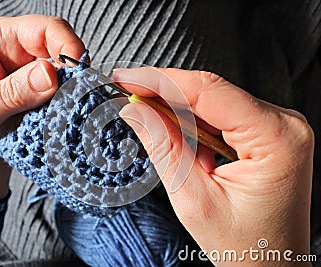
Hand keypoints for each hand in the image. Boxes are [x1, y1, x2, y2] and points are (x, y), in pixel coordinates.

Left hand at [0, 15, 84, 200]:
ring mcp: (43, 73)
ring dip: (75, 94)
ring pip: (74, 75)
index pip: (47, 29)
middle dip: (74, 74)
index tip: (75, 72)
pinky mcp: (53, 94)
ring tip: (63, 115)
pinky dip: (74, 106)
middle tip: (71, 100)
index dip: (67, 45)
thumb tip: (49, 75)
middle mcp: (27, 51)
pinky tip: (65, 119)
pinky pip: (73, 95)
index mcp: (3, 38)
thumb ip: (11, 93)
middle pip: (67, 50)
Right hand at [115, 68, 313, 265]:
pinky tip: (171, 130)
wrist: (273, 264)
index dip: (160, 80)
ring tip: (144, 115)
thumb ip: (164, 148)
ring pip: (212, 100)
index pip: (208, 91)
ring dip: (175, 107)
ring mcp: (277, 126)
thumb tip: (135, 110)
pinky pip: (220, 114)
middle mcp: (284, 123)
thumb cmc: (244, 244)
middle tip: (125, 95)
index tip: (125, 79)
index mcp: (276, 139)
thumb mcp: (195, 200)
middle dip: (163, 92)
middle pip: (210, 91)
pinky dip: (191, 120)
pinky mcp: (265, 132)